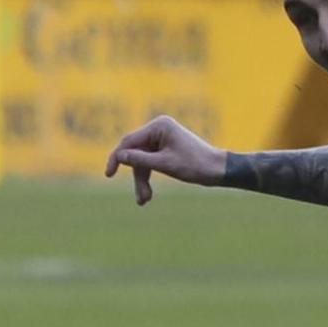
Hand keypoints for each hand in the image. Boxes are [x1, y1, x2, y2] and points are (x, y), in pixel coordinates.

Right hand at [104, 115, 225, 205]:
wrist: (219, 170)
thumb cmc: (196, 165)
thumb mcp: (165, 164)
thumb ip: (140, 159)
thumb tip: (119, 156)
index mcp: (159, 126)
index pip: (129, 141)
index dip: (117, 158)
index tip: (109, 174)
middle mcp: (159, 128)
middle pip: (135, 153)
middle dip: (137, 176)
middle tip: (140, 198)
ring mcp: (162, 138)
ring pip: (142, 161)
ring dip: (142, 180)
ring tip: (144, 200)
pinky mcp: (165, 148)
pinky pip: (150, 162)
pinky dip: (148, 177)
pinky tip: (146, 195)